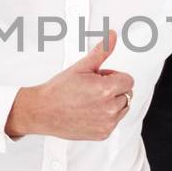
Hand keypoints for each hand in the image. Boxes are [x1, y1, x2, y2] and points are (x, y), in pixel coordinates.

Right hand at [5, 30, 133, 140]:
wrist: (42, 111)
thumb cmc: (58, 90)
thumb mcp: (81, 67)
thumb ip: (101, 51)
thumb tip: (113, 36)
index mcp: (106, 89)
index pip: (128, 81)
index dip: (115, 76)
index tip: (101, 78)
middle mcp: (109, 108)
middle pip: (127, 94)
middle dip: (114, 89)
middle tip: (93, 89)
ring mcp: (106, 123)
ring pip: (122, 108)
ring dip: (112, 103)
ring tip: (90, 100)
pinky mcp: (103, 133)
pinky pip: (114, 122)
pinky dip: (105, 117)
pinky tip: (89, 112)